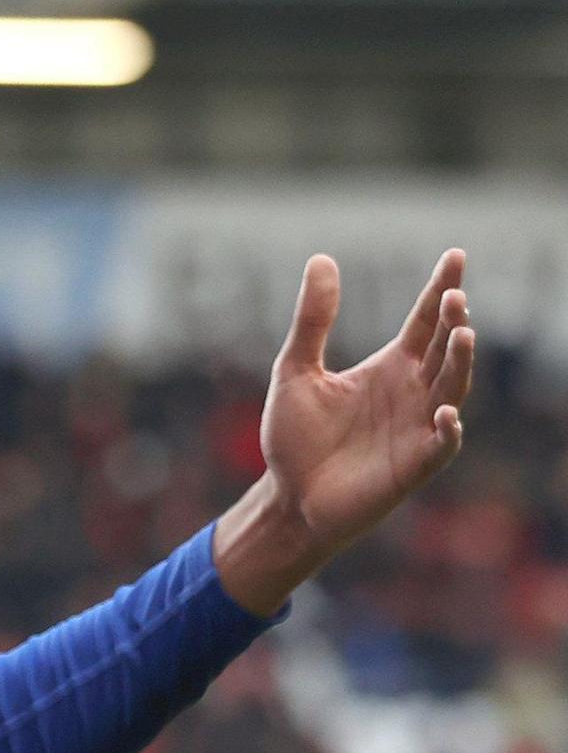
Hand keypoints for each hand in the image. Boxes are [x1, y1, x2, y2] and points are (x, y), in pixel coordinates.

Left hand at [215, 249, 475, 614]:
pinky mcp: (414, 465)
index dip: (441, 289)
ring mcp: (418, 427)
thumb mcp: (295, 371)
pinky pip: (441, 444)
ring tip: (463, 333)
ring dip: (460, 363)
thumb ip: (312, 321)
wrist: (288, 497)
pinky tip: (444, 413)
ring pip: (452, 389)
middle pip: (444, 349)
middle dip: (453, 322)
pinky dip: (447, 429)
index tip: (456, 256)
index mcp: (390, 366)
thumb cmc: (294, 437)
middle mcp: (412, 391)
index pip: (425, 321)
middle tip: (455, 295)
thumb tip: (321, 259)